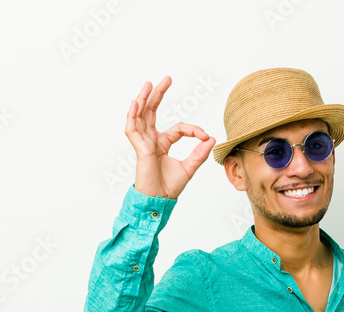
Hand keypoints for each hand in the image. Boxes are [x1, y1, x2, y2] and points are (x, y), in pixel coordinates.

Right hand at [125, 75, 215, 199]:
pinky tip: (136, 103)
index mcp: (163, 144)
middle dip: (158, 94)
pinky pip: (132, 129)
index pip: (178, 128)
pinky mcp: (140, 149)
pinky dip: (132, 116)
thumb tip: (211, 138)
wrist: (159, 200)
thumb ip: (199, 153)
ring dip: (144, 99)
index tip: (204, 137)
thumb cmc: (169, 187)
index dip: (193, 130)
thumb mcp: (189, 167)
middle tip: (167, 79)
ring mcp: (144, 143)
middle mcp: (152, 140)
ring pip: (140, 116)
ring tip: (148, 84)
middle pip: (152, 112)